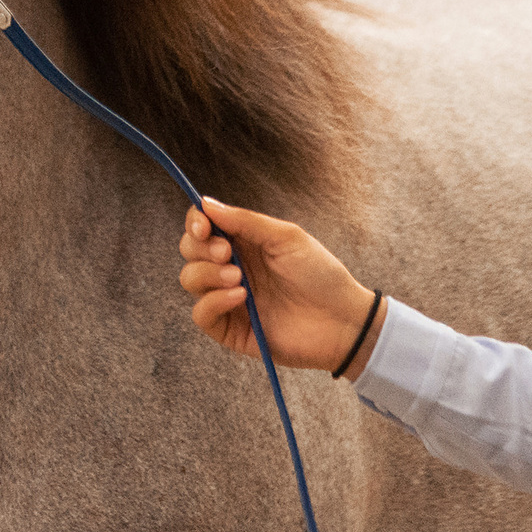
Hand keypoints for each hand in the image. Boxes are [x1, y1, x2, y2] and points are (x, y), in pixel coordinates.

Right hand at [177, 197, 382, 375]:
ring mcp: (228, 299)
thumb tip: (205, 203)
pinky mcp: (231, 329)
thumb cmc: (320, 274)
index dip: (195, 223)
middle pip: (190, 251)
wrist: (341, 320)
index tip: (203, 226)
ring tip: (240, 278)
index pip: (202, 227)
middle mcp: (231, 268)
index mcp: (243, 243)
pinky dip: (213, 301)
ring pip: (189, 280)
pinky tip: (240, 297)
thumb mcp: (286, 237)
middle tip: (227, 253)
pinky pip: (201, 314)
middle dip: (201, 248)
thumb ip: (244, 221)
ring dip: (207, 274)